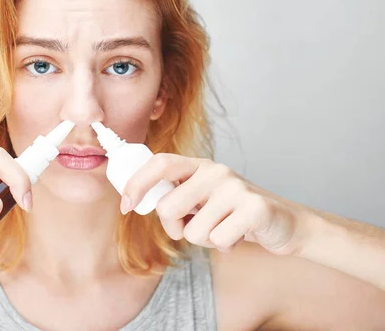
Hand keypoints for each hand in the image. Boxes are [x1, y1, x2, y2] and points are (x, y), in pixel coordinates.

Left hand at [122, 154, 309, 255]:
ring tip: (224, 229)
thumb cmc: (233, 213)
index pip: (160, 163)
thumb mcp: (202, 198)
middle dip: (176, 229)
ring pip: (193, 231)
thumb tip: (134, 198)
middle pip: (168, 208)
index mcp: (199, 166)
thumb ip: (176, 195)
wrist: (285, 223)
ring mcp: (236, 187)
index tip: (125, 204)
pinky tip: (239, 236)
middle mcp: (215, 171)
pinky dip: (225, 246)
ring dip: (206, 240)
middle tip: (194, 228)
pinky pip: (219, 240)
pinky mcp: (254, 208)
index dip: (137, 183)